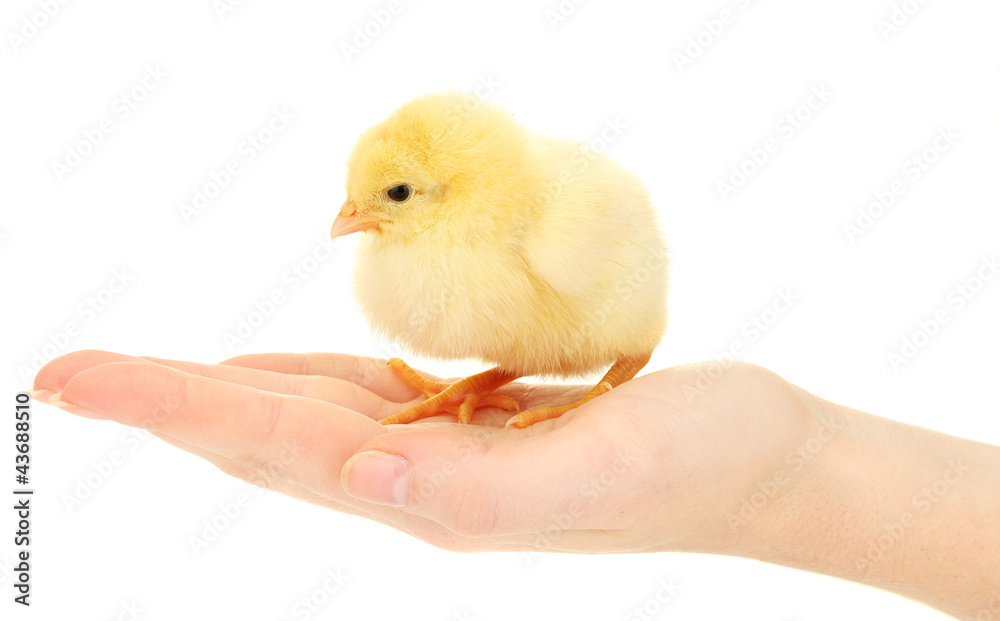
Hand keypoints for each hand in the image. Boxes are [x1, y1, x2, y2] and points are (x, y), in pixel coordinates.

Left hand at [32, 350, 815, 554]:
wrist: (759, 461)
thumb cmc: (697, 465)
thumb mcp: (600, 473)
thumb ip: (478, 494)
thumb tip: (363, 480)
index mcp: (434, 498)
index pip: (272, 444)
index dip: (170, 407)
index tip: (73, 377)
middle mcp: (426, 483)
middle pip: (265, 435)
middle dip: (167, 403)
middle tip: (72, 372)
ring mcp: (452, 456)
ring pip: (307, 419)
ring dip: (224, 398)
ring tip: (154, 381)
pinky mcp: (486, 425)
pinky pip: (372, 399)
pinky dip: (309, 382)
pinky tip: (281, 373)